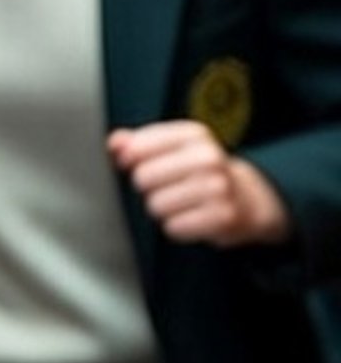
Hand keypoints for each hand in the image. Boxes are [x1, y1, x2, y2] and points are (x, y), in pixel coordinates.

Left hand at [106, 119, 290, 247]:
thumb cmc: (201, 171)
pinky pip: (174, 227)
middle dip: (147, 188)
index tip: (134, 164)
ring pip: (156, 205)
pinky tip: (190, 218)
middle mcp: (208, 157)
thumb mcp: (174, 148)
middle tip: (166, 188)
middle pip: (143, 178)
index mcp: (193, 135)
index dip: (129, 160)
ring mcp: (218, 187)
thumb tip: (115, 142)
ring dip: (162, 209)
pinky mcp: (223, 216)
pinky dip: (176, 227)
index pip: (138, 147)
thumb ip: (138, 142)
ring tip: (180, 203)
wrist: (248, 198)